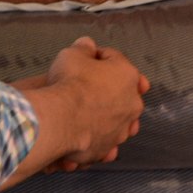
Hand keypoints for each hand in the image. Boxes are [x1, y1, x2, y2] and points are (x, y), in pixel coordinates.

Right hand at [41, 37, 147, 168]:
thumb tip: (86, 45)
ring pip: (116, 118)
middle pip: (120, 90)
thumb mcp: (73, 54)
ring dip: (104, 113)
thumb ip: (83, 47)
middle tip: (85, 86)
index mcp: (128, 75)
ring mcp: (122, 128)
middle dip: (105, 87)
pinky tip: (84, 131)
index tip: (84, 60)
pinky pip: (104, 140)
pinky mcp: (109, 146)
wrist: (60, 119)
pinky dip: (96, 135)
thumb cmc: (69, 84)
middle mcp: (132, 103)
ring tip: (85, 111)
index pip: (114, 60)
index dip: (96, 57)